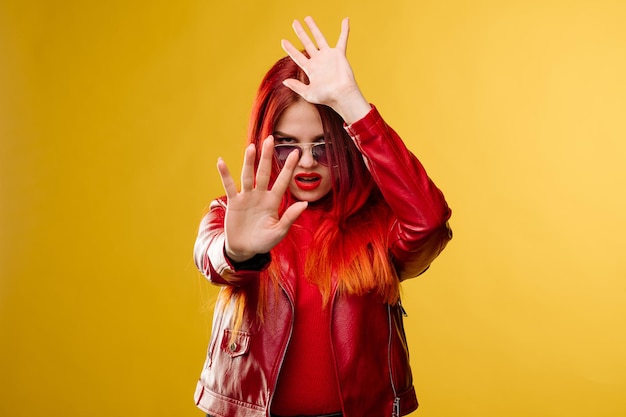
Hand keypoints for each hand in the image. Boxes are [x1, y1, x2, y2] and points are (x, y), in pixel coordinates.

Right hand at [217, 136, 307, 262]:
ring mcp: (247, 197)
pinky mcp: (234, 202)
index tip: (296, 152)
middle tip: (270, 139)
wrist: (245, 250)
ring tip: (251, 147)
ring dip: (249, 162)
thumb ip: (290, 217)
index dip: (289, 168)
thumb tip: (305, 203)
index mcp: (274, 201)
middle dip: (267, 157)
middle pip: (265, 172)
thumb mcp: (279, 232)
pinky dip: (225, 174)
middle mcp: (261, 195)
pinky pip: (229, 186)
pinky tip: (221, 161)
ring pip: (248, 176)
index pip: (283, 181)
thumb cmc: (264, 241)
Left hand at [281, 16, 370, 123]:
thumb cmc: (326, 97)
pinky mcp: (339, 54)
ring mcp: (328, 56)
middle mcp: (318, 61)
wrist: (341, 95)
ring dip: (314, 28)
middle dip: (301, 33)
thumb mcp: (307, 93)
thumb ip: (296, 86)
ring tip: (307, 18)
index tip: (283, 41)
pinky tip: (345, 20)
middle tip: (294, 23)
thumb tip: (284, 81)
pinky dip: (345, 30)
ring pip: (320, 38)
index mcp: (310, 69)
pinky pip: (342, 39)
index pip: (297, 56)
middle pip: (307, 43)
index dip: (290, 48)